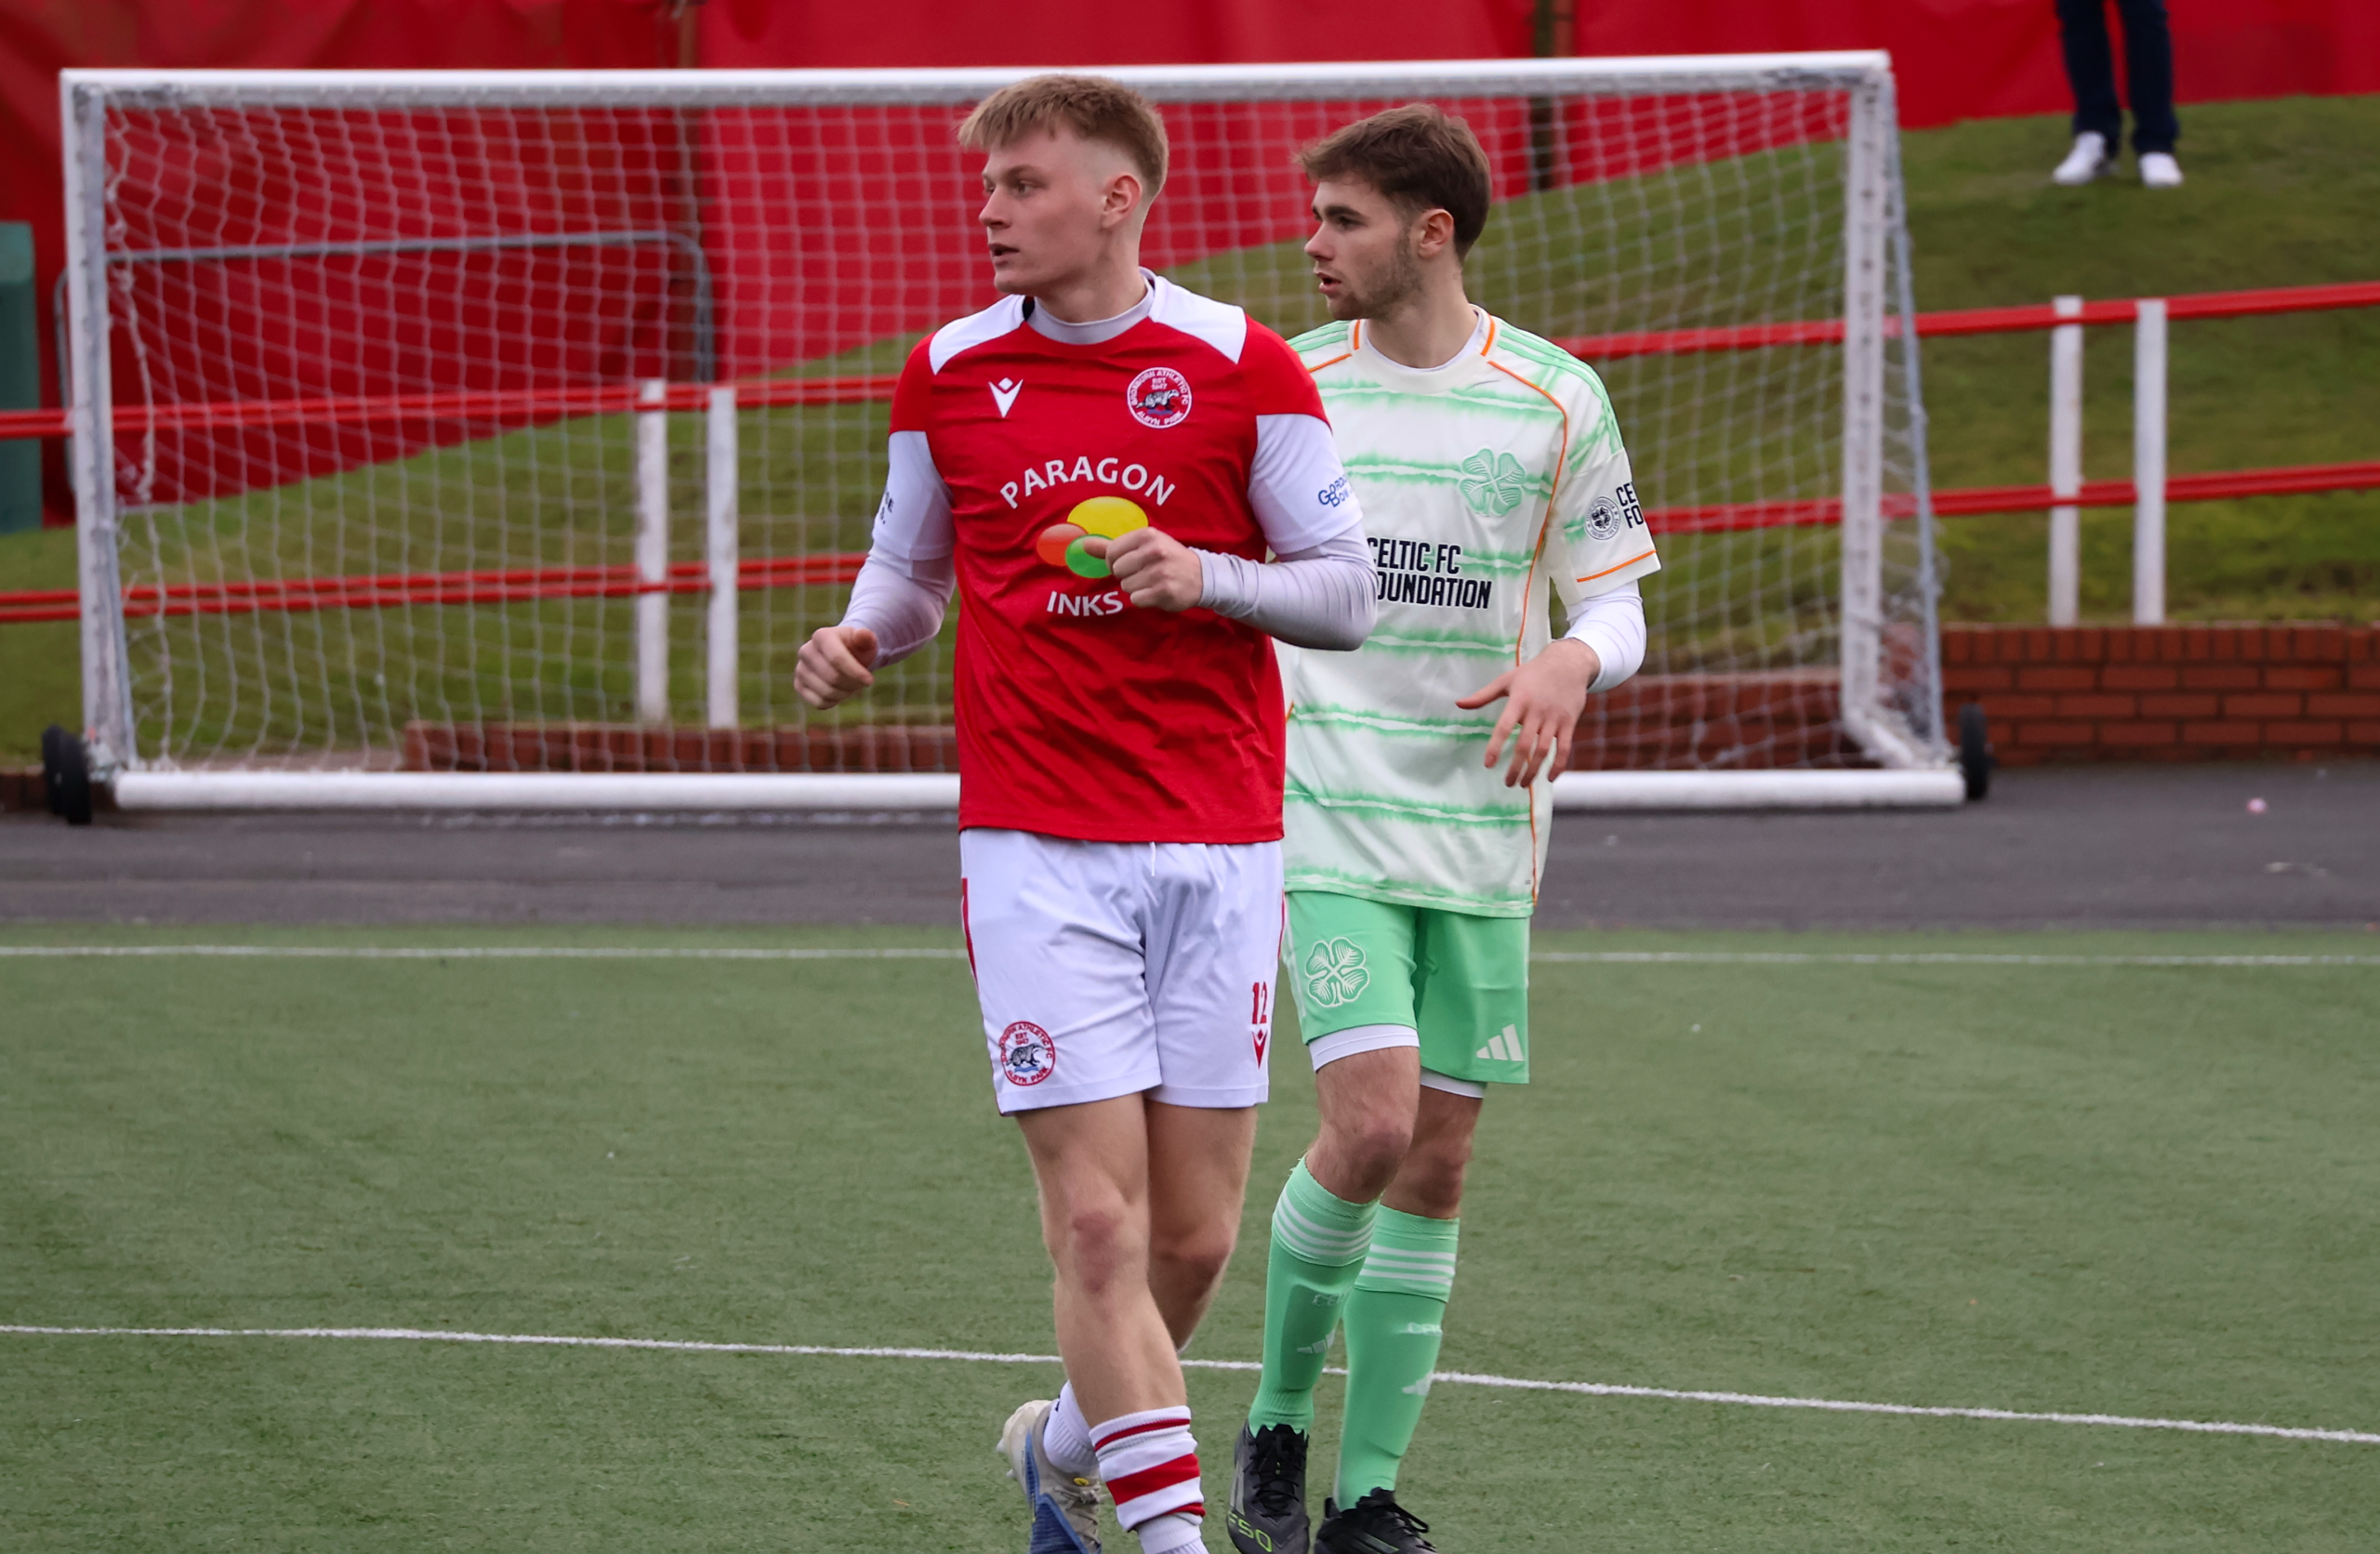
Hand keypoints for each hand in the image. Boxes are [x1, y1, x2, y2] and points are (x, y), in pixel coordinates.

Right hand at [794, 624, 877, 709]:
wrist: (842, 655)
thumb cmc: (855, 648)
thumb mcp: (864, 641)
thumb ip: (866, 637)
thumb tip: (864, 635)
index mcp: (821, 636)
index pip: (837, 658)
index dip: (855, 672)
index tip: (870, 680)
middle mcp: (806, 651)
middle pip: (833, 677)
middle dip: (853, 684)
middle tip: (861, 682)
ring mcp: (800, 669)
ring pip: (826, 692)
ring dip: (845, 693)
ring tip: (851, 685)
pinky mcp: (799, 685)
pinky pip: (819, 702)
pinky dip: (834, 701)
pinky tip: (840, 692)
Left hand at [1084, 527, 1202, 610]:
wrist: (1202, 576)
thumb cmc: (1168, 558)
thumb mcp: (1144, 545)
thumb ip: (1111, 546)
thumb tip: (1083, 544)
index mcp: (1147, 535)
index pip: (1111, 553)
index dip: (1116, 562)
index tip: (1131, 563)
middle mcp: (1154, 551)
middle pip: (1117, 570)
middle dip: (1127, 575)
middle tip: (1145, 573)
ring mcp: (1160, 572)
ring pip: (1126, 586)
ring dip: (1137, 588)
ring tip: (1153, 582)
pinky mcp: (1164, 591)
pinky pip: (1136, 599)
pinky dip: (1144, 599)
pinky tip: (1157, 592)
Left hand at [1455, 637, 1601, 787]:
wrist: (1568, 663)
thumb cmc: (1533, 673)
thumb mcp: (1507, 680)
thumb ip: (1483, 695)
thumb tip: (1458, 704)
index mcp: (1519, 700)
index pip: (1504, 727)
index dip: (1495, 746)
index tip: (1488, 765)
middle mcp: (1537, 711)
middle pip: (1525, 745)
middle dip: (1515, 767)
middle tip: (1507, 783)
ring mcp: (1554, 718)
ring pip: (1544, 750)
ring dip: (1534, 770)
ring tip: (1523, 784)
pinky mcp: (1569, 722)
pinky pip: (1564, 748)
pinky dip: (1558, 766)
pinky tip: (1550, 779)